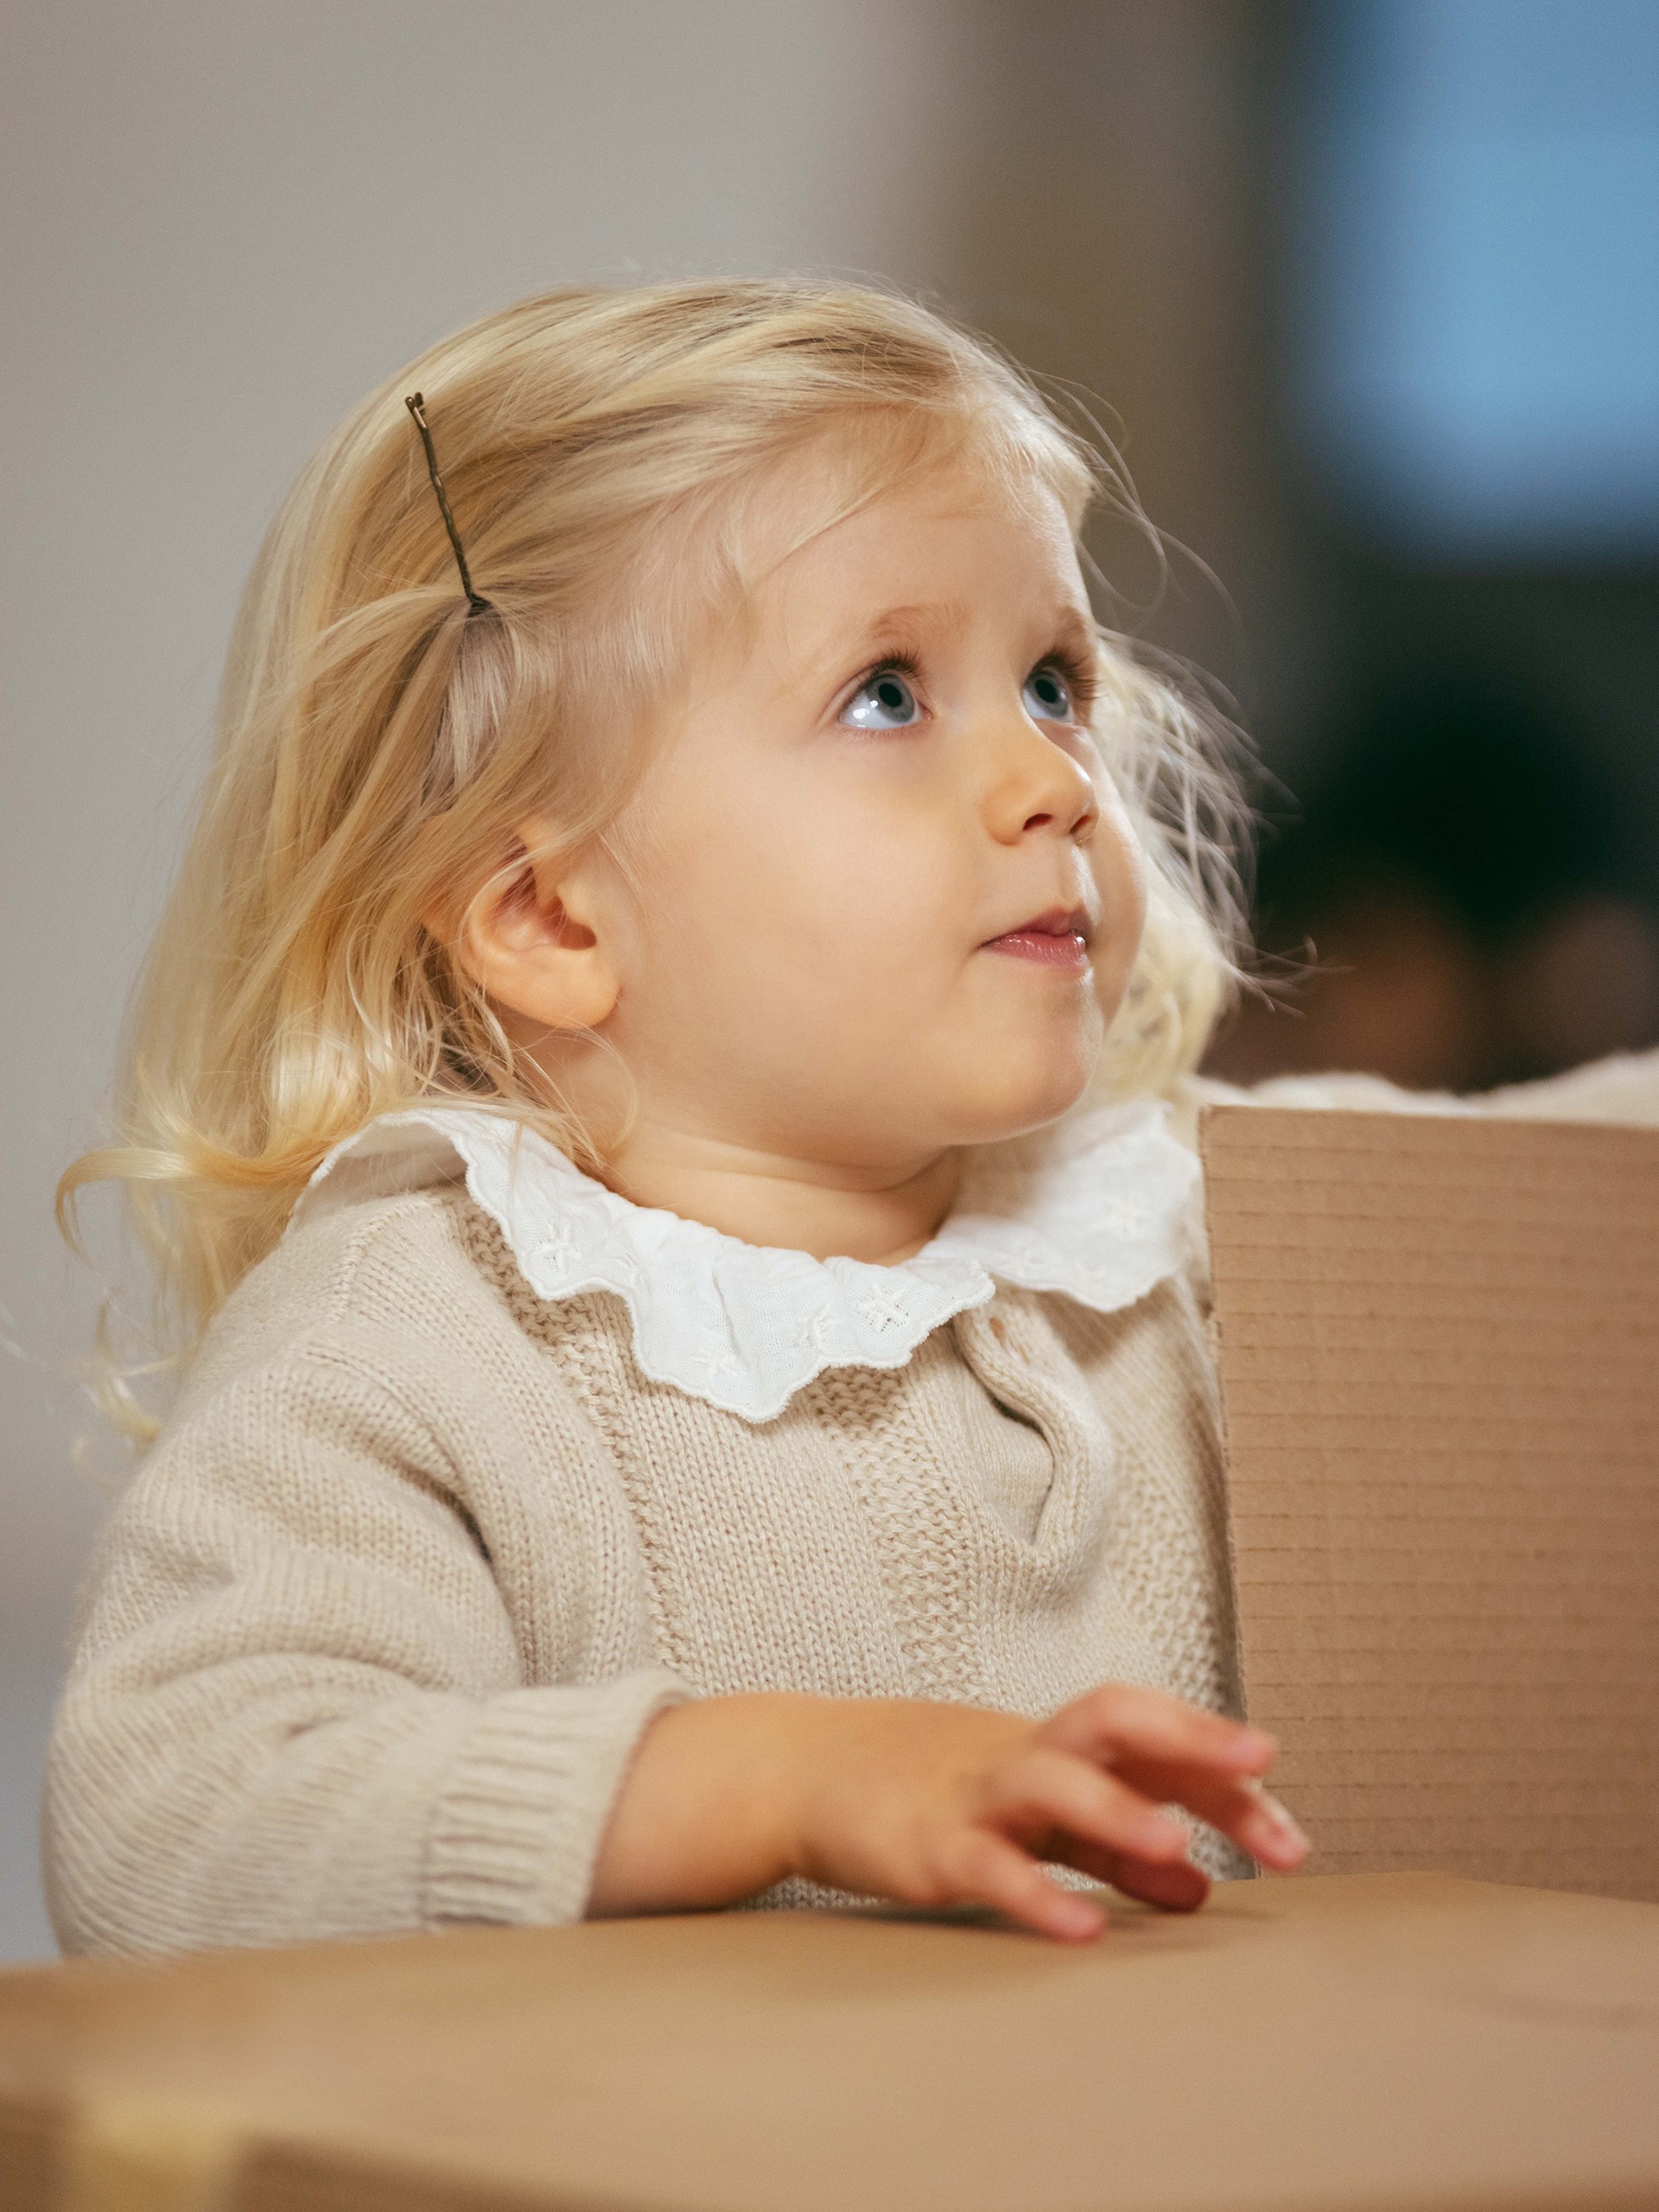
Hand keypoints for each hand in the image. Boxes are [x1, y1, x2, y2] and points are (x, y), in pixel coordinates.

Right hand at [589, 1685, 1306, 1939]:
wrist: (803, 1769)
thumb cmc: (931, 1787)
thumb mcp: (1032, 1810)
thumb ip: (1113, 1846)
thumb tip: (1200, 1889)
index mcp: (1053, 1743)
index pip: (1150, 1736)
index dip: (1219, 1773)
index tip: (1288, 1822)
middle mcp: (1023, 1754)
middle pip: (1113, 1721)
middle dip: (1189, 1741)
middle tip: (1262, 1769)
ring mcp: (973, 1792)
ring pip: (1049, 1779)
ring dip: (1115, 1810)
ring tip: (1177, 1851)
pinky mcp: (928, 1842)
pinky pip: (986, 1864)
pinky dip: (1034, 1894)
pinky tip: (1081, 1931)